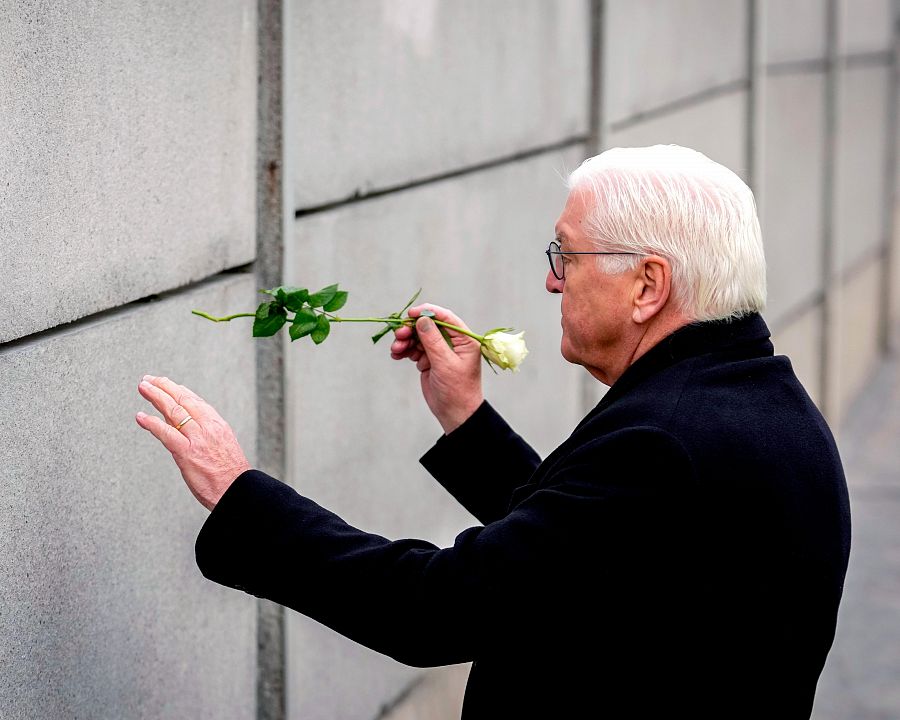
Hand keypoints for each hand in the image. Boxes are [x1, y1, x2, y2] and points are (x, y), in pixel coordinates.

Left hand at [135, 375, 251, 510]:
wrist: (239, 491)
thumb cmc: (231, 475)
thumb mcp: (223, 446)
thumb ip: (205, 435)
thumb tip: (184, 428)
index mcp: (218, 425)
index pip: (195, 401)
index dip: (178, 390)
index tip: (166, 384)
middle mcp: (208, 427)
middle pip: (183, 400)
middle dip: (163, 387)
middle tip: (148, 380)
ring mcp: (198, 439)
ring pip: (173, 411)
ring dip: (155, 397)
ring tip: (143, 388)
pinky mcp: (187, 454)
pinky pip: (166, 434)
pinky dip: (151, 424)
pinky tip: (140, 417)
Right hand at [390, 304, 483, 433]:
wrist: (455, 414)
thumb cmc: (457, 389)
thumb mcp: (445, 363)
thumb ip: (433, 341)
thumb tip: (422, 319)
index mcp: (464, 339)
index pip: (445, 318)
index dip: (427, 312)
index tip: (411, 314)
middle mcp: (452, 342)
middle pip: (428, 326)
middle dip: (412, 329)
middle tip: (399, 335)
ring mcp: (440, 351)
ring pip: (419, 338)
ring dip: (405, 341)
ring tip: (396, 350)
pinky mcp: (429, 360)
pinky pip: (414, 349)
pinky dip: (405, 350)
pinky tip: (397, 355)